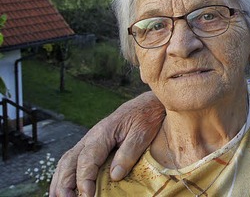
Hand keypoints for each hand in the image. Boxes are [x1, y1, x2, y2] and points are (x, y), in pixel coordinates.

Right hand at [49, 91, 164, 196]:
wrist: (146, 105)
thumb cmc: (145, 117)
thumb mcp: (141, 134)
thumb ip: (128, 153)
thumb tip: (114, 176)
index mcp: (102, 134)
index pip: (86, 160)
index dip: (84, 180)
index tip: (87, 196)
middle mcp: (90, 138)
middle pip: (69, 162)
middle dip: (65, 185)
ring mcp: (88, 141)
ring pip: (66, 163)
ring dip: (60, 182)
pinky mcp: (90, 146)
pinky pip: (71, 161)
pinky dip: (65, 176)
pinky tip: (65, 189)